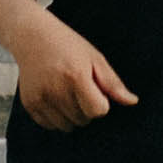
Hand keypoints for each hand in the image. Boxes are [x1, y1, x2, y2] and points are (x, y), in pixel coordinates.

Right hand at [10, 9, 138, 131]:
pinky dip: (56, 116)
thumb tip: (133, 102)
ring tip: (67, 91)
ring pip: (67, 126)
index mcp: (76, 76)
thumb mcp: (94, 57)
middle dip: (86, 107)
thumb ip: (113, 83)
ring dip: (72, 115)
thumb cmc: (67, 45)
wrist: (32, 36)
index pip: (98, 110)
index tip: (94, 88)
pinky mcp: (30, 105)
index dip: (101, 101)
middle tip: (79, 86)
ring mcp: (41, 99)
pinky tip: (55, 96)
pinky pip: (50, 126)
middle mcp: (56, 90)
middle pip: (83, 120)